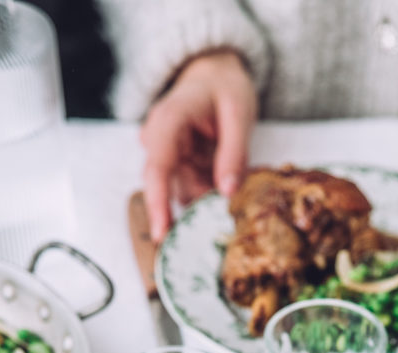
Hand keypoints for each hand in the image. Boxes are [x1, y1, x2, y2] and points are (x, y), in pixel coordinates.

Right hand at [141, 50, 257, 241]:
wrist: (214, 74)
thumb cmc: (225, 86)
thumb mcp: (239, 113)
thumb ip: (234, 153)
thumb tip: (227, 193)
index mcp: (168, 120)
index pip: (158, 167)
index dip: (158, 203)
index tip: (162, 233)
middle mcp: (159, 140)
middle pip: (164, 186)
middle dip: (185, 211)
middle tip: (208, 233)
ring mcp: (167, 155)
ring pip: (182, 191)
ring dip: (206, 199)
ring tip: (230, 186)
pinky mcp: (178, 166)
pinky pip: (192, 189)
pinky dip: (209, 193)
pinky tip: (225, 182)